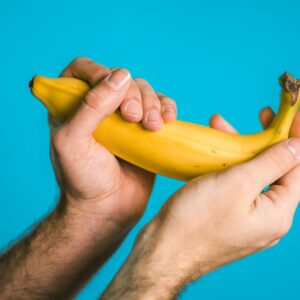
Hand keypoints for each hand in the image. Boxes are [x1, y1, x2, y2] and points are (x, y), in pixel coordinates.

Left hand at [49, 57, 176, 229]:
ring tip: (152, 126)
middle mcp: (100, 108)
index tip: (112, 89)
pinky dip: (167, 108)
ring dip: (152, 103)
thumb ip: (90, 106)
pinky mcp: (146, 130)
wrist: (107, 208)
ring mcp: (125, 119)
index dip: (98, 71)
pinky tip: (167, 120)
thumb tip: (121, 75)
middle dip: (132, 94)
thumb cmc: (83, 179)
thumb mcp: (73, 142)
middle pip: (121, 78)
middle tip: (132, 118)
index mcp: (73, 106)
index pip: (84, 69)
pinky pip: (160, 108)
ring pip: (144, 91)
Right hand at [101, 108, 299, 299]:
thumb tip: (297, 147)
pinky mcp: (228, 216)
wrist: (164, 249)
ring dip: (242, 149)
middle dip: (267, 140)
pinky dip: (229, 165)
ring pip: (253, 176)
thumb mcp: (237, 184)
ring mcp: (247, 218)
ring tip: (223, 126)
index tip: (292, 114)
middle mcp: (267, 218)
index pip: (299, 168)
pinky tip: (213, 152)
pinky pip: (236, 185)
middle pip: (277, 170)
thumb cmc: (196, 220)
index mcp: (277, 213)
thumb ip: (272, 163)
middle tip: (261, 115)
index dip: (297, 137)